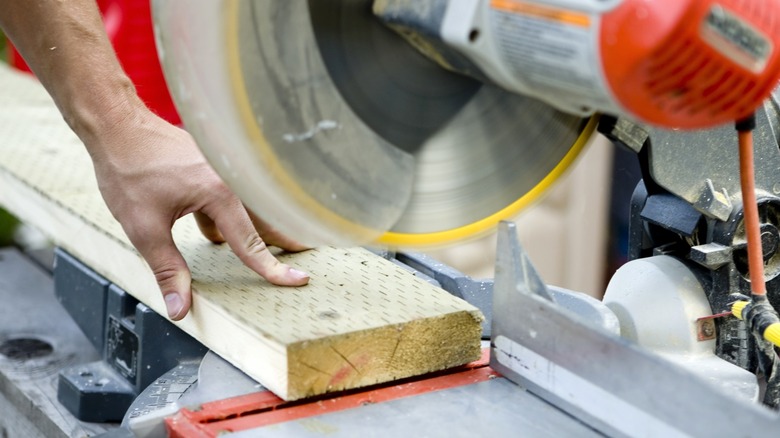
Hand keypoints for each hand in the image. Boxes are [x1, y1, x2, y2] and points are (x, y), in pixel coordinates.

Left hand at [87, 107, 308, 319]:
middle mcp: (230, 179)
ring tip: (279, 248)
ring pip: (251, 209)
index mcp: (220, 194)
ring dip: (262, 229)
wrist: (117, 126)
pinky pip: (233, 198)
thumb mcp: (144, 228)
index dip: (272, 268)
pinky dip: (234, 218)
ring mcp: (224, 170)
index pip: (251, 243)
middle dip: (285, 241)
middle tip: (307, 258)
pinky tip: (217, 234)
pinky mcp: (213, 168)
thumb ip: (168, 269)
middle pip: (266, 220)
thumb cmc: (128, 171)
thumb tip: (180, 308)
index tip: (299, 281)